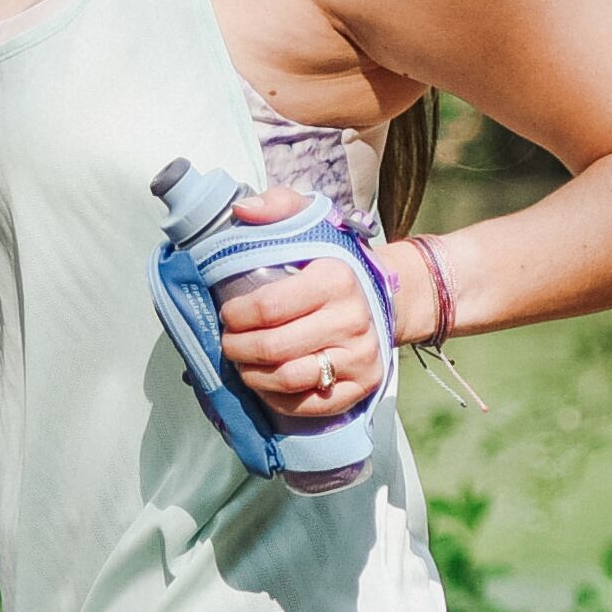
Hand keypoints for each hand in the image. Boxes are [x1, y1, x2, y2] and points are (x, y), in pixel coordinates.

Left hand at [213, 188, 392, 419]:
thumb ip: (276, 206)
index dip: (236, 316)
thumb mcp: (312, 222)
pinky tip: (266, 384)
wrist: (385, 297)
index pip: (269, 307)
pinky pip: (308, 405)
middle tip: (227, 343)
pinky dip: (276, 399)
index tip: (225, 315)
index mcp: (336, 278)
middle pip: (274, 348)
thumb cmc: (334, 262)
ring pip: (288, 379)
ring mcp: (360, 356)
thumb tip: (241, 211)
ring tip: (242, 363)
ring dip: (252, 375)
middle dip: (237, 348)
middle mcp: (352, 319)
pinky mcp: (362, 385)